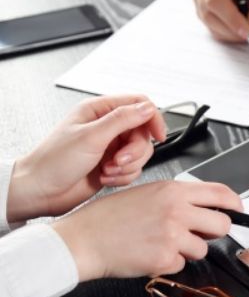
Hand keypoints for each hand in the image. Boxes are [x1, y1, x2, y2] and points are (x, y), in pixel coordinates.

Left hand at [7, 95, 165, 221]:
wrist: (41, 191)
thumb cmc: (54, 161)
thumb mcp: (91, 136)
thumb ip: (122, 119)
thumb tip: (147, 108)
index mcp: (100, 111)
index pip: (139, 104)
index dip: (152, 118)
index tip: (159, 135)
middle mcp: (107, 127)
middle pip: (143, 133)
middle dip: (134, 151)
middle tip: (118, 160)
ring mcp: (111, 147)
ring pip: (140, 154)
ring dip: (128, 166)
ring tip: (108, 170)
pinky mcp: (112, 165)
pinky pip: (133, 170)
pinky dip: (123, 177)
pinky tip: (105, 178)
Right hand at [52, 181, 242, 280]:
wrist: (84, 239)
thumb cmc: (109, 217)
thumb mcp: (147, 194)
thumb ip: (178, 198)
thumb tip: (204, 206)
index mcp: (173, 191)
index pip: (220, 193)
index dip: (235, 204)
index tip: (239, 210)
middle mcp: (177, 211)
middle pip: (222, 224)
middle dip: (214, 232)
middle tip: (200, 233)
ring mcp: (172, 236)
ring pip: (203, 249)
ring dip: (188, 250)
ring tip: (161, 243)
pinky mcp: (165, 259)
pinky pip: (182, 265)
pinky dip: (169, 263)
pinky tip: (150, 254)